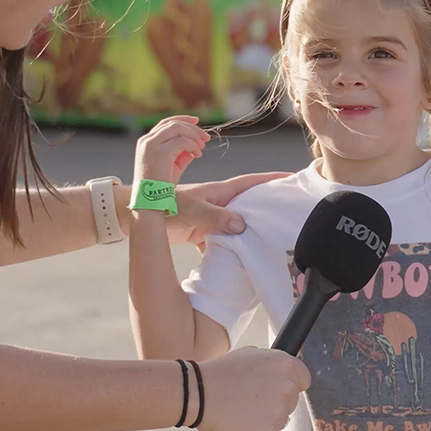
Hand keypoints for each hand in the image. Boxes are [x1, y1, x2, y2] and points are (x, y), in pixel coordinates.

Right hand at [133, 115, 209, 184]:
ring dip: (194, 135)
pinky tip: (198, 155)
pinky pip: (182, 141)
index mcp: (146, 143)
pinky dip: (193, 146)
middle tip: (206, 137)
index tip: (197, 121)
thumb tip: (195, 146)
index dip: (182, 120)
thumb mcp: (173, 167)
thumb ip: (182, 155)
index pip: (165, 124)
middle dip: (192, 127)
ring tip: (203, 146)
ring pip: (177, 128)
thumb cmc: (162, 186)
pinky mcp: (159, 152)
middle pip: (172, 124)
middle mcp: (146, 141)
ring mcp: (151, 145)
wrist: (151, 201)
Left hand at [168, 173, 290, 245]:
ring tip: (271, 230)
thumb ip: (216, 217)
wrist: (138, 217)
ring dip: (252, 224)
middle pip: (249, 199)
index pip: (251, 183)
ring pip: (238, 219)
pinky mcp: (203, 230)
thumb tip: (242, 224)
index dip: (272, 179)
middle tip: (290, 204)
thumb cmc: (163, 210)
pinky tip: (240, 253)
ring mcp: (211, 216)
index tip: (292, 177)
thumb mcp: (192, 212)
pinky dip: (232, 244)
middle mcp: (218, 202)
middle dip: (269, 199)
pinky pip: (224, 236)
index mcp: (219, 193)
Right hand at [195, 347, 311, 430]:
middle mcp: (288, 389)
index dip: (291, 385)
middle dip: (275, 403)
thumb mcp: (252, 355)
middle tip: (251, 400)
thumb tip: (283, 373)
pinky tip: (238, 422)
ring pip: (279, 420)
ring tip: (241, 410)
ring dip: (265, 419)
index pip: (304, 380)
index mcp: (286, 366)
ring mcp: (278, 413)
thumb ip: (273, 365)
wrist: (198, 393)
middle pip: (291, 402)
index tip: (278, 390)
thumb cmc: (222, 372)